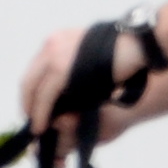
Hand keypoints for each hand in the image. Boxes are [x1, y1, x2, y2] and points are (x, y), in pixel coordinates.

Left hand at [20, 20, 154, 145]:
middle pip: (29, 79)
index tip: (34, 108)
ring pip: (33, 89)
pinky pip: (44, 97)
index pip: (36, 69)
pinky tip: (42, 126)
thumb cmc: (124, 51)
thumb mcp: (91, 55)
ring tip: (38, 128)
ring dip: (34, 111)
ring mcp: (55, 55)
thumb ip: (77, 66)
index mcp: (58, 39)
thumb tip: (69, 87)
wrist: (139, 44)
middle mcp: (52, 44)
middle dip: (29, 103)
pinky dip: (41, 113)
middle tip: (33, 121)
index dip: (31, 92)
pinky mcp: (61, 69)